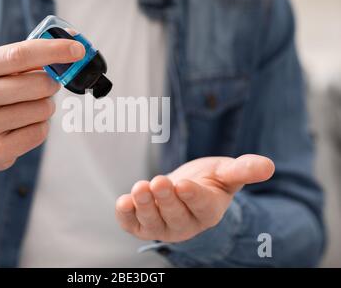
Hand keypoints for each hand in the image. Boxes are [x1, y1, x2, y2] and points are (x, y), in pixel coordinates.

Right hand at [0, 39, 84, 170]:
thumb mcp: (2, 69)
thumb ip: (34, 55)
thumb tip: (75, 42)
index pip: (20, 54)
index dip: (54, 50)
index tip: (78, 50)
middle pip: (37, 84)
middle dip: (52, 84)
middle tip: (49, 86)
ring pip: (42, 110)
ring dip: (46, 108)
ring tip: (30, 108)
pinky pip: (38, 133)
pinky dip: (41, 127)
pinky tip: (25, 126)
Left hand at [115, 155, 274, 242]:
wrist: (185, 188)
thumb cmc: (208, 181)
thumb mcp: (226, 172)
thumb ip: (244, 170)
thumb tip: (268, 166)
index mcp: (209, 211)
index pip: (201, 206)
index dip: (192, 196)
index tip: (183, 184)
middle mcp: (185, 224)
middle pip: (175, 216)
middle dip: (166, 200)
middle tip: (158, 182)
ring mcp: (162, 227)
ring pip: (153, 223)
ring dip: (145, 206)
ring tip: (140, 188)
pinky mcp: (142, 225)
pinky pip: (132, 225)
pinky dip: (126, 215)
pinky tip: (123, 202)